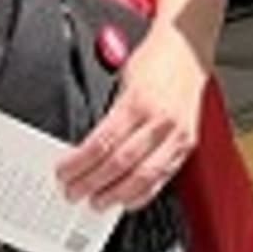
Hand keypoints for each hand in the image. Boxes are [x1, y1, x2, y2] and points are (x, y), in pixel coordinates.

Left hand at [55, 33, 205, 209]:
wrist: (188, 50)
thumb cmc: (154, 61)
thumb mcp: (122, 81)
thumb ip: (109, 115)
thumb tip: (86, 148)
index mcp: (137, 102)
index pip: (102, 142)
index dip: (80, 163)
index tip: (64, 173)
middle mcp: (159, 120)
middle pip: (120, 163)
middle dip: (92, 183)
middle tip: (74, 192)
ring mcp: (176, 135)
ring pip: (143, 176)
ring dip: (116, 194)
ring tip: (97, 202)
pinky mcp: (187, 144)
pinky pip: (164, 176)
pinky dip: (144, 192)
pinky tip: (128, 199)